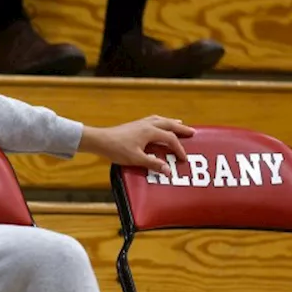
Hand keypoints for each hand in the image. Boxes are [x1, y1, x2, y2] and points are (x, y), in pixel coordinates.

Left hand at [78, 116, 194, 175]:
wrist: (99, 140)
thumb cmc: (116, 149)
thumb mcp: (136, 159)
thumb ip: (153, 164)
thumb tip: (168, 171)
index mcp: (150, 131)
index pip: (170, 139)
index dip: (179, 149)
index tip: (184, 158)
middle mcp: (147, 124)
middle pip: (169, 124)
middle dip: (181, 129)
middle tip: (193, 132)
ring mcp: (140, 123)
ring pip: (161, 120)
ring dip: (171, 123)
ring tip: (180, 124)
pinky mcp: (134, 125)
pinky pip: (153, 120)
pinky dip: (161, 121)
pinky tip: (159, 124)